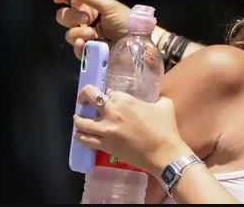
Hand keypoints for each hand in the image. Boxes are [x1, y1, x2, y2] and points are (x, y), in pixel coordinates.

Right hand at [53, 0, 130, 58]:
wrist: (139, 42)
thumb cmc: (127, 21)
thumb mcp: (108, 5)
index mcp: (91, 6)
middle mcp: (86, 20)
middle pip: (64, 16)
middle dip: (71, 16)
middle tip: (87, 19)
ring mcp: (87, 37)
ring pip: (69, 33)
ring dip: (78, 32)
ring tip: (93, 34)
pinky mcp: (89, 52)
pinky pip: (76, 49)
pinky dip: (79, 46)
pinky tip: (86, 44)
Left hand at [73, 85, 188, 175]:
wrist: (163, 153)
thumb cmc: (165, 128)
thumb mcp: (165, 105)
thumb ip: (156, 97)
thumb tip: (155, 97)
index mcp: (125, 100)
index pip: (108, 91)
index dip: (107, 93)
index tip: (108, 96)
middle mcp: (111, 112)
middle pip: (89, 97)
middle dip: (84, 96)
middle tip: (85, 100)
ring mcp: (105, 130)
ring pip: (81, 121)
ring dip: (79, 118)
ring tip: (80, 118)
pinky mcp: (104, 145)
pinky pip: (84, 139)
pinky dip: (80, 135)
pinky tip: (81, 133)